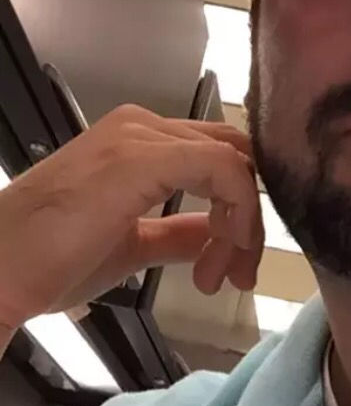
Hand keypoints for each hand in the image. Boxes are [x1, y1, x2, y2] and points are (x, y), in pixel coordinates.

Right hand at [0, 103, 264, 329]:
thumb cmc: (47, 260)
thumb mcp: (132, 245)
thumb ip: (176, 233)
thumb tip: (214, 233)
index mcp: (137, 141)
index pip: (219, 159)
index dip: (240, 213)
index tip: (228, 269)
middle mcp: (142, 127)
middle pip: (235, 158)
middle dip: (248, 222)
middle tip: (236, 275)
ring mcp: (140, 138)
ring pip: (236, 165)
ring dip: (243, 229)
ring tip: (217, 277)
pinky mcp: (141, 158)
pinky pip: (223, 170)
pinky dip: (237, 216)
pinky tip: (217, 258)